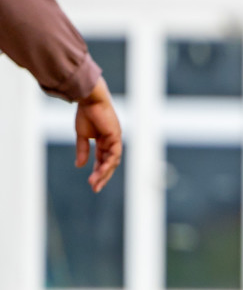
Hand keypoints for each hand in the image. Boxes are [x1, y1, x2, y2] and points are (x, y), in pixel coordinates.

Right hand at [74, 77, 122, 192]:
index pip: (103, 160)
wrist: (89, 100)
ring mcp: (115, 139)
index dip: (98, 171)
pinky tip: (99, 171)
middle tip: (95, 189)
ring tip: (95, 183)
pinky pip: (114, 154)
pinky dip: (107, 163)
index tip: (92, 184)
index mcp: (105, 141)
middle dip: (103, 176)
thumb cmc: (86, 114)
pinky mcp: (116, 136)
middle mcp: (112, 141)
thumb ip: (83, 150)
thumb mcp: (82, 135)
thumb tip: (80, 166)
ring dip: (104, 173)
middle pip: (110, 163)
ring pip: (112, 161)